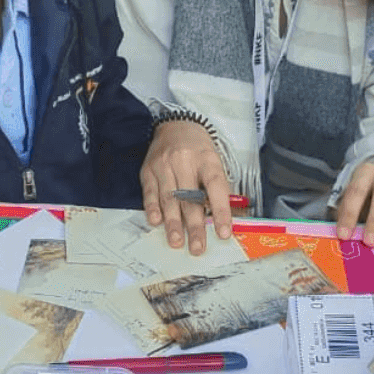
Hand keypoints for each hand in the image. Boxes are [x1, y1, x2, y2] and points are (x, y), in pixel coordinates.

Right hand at [141, 121, 234, 257]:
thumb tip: (225, 219)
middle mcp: (184, 161)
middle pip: (190, 198)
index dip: (221, 211)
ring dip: (173, 223)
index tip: (224, 233)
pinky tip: (156, 222)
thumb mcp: (215, 161)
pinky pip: (150, 192)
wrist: (175, 125)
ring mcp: (164, 165)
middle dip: (194, 226)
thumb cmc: (198, 149)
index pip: (216, 187)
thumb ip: (219, 188)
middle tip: (197, 248)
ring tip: (177, 241)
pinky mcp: (148, 170)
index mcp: (207, 159)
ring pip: (169, 198)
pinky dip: (152, 208)